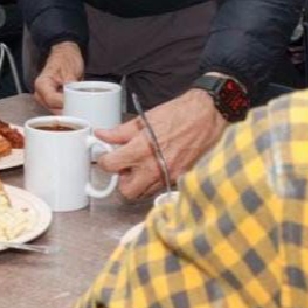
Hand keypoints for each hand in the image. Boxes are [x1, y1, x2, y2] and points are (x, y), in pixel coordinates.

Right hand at [33, 41, 83, 110]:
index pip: (51, 100)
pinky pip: (59, 110)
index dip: (64, 104)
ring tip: (80, 110)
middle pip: (53, 109)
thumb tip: (74, 98)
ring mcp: (45, 100)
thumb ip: (70, 84)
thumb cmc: (66, 59)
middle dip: (67, 111)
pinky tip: (76, 109)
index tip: (77, 104)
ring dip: (68, 112)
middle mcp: (40, 94)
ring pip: (56, 112)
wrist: (65, 54)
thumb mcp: (70, 69)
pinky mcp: (51, 102)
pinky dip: (67, 110)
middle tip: (82, 110)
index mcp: (41, 84)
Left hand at [96, 89, 226, 199]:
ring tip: (141, 166)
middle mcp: (153, 168)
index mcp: (140, 150)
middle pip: (126, 192)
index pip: (110, 166)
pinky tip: (155, 166)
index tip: (107, 156)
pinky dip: (153, 181)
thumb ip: (120, 132)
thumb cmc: (177, 114)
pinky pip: (159, 188)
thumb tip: (101, 134)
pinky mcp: (179, 179)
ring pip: (143, 193)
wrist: (206, 116)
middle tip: (125, 167)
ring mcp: (167, 176)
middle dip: (122, 181)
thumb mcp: (144, 120)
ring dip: (138, 183)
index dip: (104, 160)